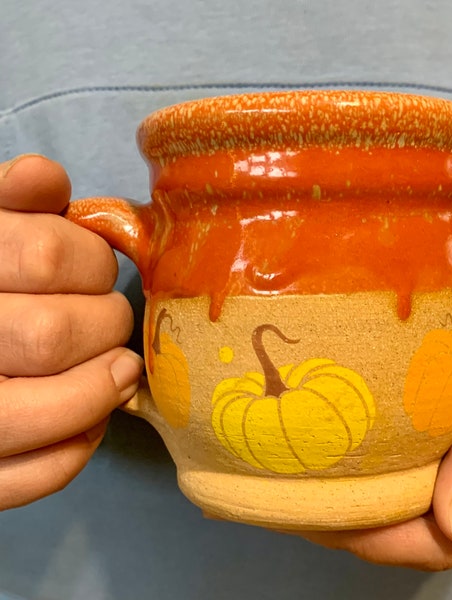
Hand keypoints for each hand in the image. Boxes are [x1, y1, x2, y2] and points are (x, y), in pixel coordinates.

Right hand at [0, 154, 143, 509]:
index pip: (48, 256)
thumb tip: (45, 176)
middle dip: (104, 323)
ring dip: (100, 389)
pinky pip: (33, 476)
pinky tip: (87, 423)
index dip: (91, 260)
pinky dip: (74, 450)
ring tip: (120, 371)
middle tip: (112, 320)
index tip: (98, 267)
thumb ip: (11, 205)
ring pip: (42, 409)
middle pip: (53, 334)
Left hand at [301, 299, 451, 568]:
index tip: (326, 518)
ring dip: (364, 504)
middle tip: (303, 502)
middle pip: (425, 536)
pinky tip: (341, 461)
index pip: (450, 543)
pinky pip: (412, 478)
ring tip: (310, 485)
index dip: (385, 541)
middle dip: (363, 526)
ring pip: (414, 512)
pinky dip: (374, 477)